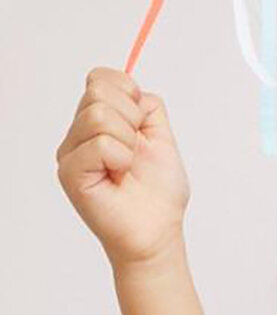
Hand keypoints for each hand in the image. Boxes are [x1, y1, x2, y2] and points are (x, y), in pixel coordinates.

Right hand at [57, 67, 190, 270]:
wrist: (158, 233)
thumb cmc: (160, 195)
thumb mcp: (163, 140)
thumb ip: (149, 108)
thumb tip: (134, 85)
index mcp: (99, 122)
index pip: (101, 78)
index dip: (128, 93)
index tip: (142, 125)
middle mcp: (79, 134)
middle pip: (98, 91)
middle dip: (132, 120)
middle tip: (136, 153)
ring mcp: (71, 152)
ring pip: (98, 115)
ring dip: (128, 142)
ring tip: (128, 168)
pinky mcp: (71, 172)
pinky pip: (99, 144)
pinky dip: (120, 158)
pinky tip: (119, 177)